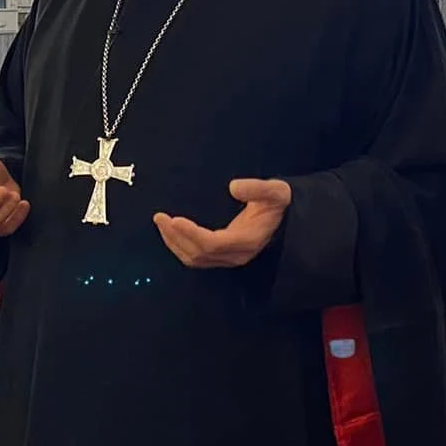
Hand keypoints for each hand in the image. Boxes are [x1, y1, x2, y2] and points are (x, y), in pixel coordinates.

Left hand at [154, 178, 291, 268]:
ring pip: (195, 258)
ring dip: (175, 243)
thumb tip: (233, 186)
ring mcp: (229, 258)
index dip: (192, 234)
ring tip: (161, 223)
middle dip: (176, 237)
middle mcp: (236, 254)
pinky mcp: (223, 256)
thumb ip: (257, 188)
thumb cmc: (278, 203)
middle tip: (160, 217)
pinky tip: (172, 232)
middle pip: (199, 253)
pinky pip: (197, 257)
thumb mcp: (276, 191)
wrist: (285, 217)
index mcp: (247, 240)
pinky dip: (180, 246)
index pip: (213, 243)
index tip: (175, 219)